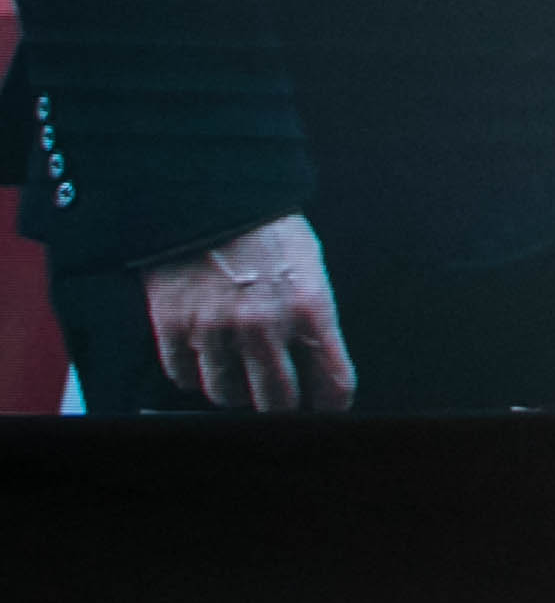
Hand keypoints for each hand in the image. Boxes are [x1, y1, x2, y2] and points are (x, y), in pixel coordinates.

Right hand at [141, 213, 354, 412]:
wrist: (211, 195)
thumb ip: (313, 318)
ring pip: (228, 396)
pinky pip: (184, 377)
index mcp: (310, 307)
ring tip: (240, 374)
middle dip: (283, 405)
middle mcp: (265, 325)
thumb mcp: (310, 267)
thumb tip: (317, 362)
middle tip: (280, 398)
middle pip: (279, 402)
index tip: (326, 406)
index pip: (333, 383)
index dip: (331, 403)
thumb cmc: (265, 228)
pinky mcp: (174, 327)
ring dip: (236, 391)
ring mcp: (216, 329)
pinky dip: (195, 375)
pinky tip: (205, 357)